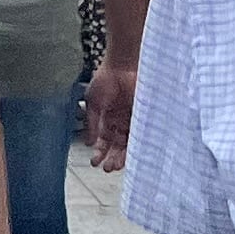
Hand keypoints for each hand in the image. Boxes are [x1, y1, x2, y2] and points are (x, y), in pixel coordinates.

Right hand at [84, 53, 135, 169]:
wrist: (123, 65)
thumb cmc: (105, 79)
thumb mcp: (93, 102)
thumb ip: (91, 123)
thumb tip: (89, 142)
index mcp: (108, 118)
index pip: (104, 140)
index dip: (100, 152)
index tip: (95, 162)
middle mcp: (121, 122)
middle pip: (117, 146)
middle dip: (112, 158)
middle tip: (108, 168)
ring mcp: (134, 120)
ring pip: (129, 144)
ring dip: (122, 157)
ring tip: (116, 166)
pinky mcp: (145, 118)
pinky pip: (143, 136)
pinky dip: (138, 147)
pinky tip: (132, 156)